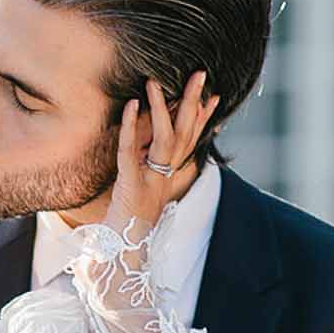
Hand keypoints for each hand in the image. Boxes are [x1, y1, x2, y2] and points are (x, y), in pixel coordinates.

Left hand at [106, 72, 219, 236]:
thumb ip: (142, 174)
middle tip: (200, 73)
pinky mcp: (131, 186)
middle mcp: (165, 179)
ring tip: (155, 81)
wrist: (120, 259)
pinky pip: (131, 152)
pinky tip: (130, 106)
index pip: (191, 143)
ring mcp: (150, 182)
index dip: (203, 120)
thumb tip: (143, 153)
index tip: (214, 96)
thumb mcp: (138, 196)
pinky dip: (130, 128)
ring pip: (164, 140)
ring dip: (161, 109)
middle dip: (192, 103)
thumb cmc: (125, 228)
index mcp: (168, 179)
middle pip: (184, 135)